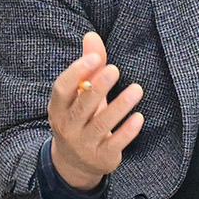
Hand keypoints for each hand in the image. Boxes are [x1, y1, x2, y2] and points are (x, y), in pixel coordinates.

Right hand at [49, 32, 145, 192]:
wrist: (75, 163)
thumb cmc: (80, 118)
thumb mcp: (80, 95)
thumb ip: (88, 66)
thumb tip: (92, 35)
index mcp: (59, 108)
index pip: (62, 89)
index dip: (76, 72)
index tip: (96, 58)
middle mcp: (68, 126)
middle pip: (82, 106)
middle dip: (98, 87)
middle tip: (115, 70)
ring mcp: (84, 144)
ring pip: (100, 124)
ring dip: (119, 106)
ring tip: (137, 89)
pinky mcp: (101, 157)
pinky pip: (114, 143)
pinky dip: (127, 131)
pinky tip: (139, 117)